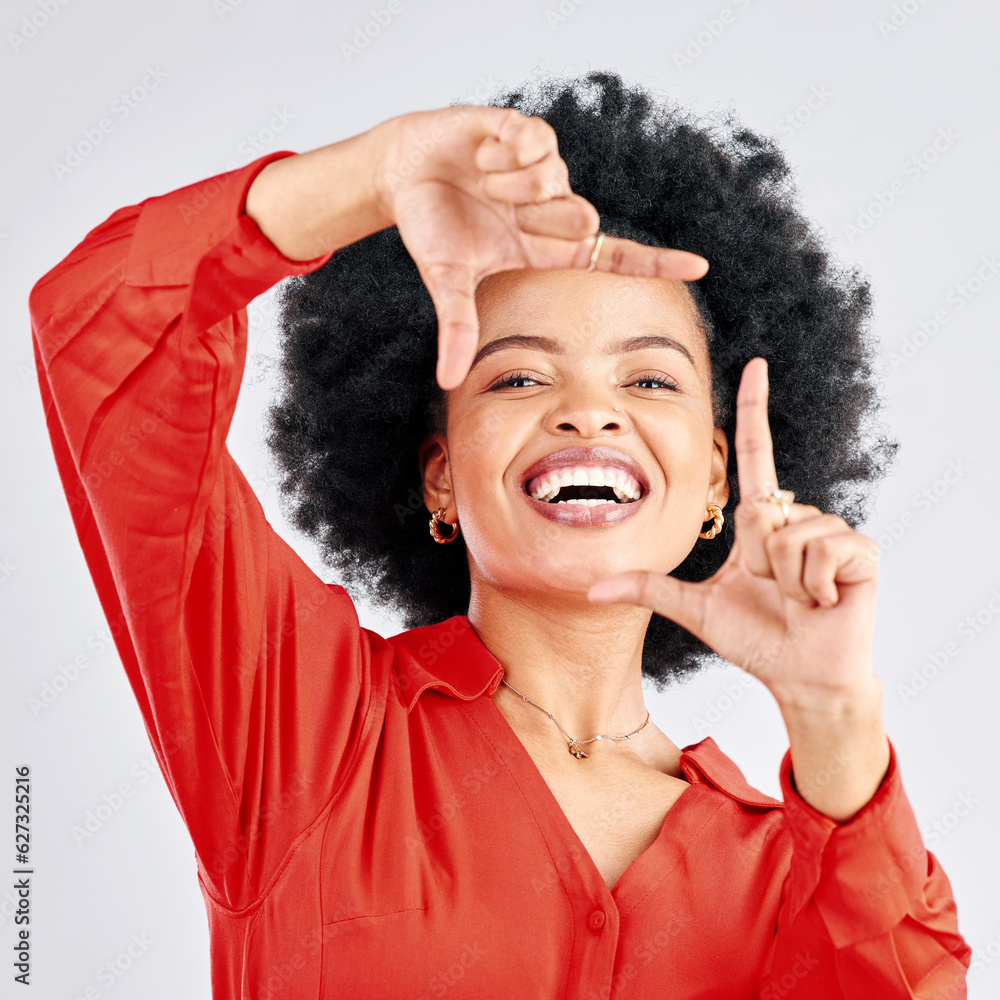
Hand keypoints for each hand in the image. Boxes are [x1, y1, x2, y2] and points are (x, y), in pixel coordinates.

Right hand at [374, 106, 709, 389]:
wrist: (403, 173)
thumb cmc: (432, 229)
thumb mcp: (448, 281)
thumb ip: (458, 328)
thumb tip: (447, 383)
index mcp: (545, 246)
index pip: (612, 256)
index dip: (655, 262)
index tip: (700, 267)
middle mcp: (552, 207)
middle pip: (583, 218)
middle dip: (547, 219)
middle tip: (507, 214)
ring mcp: (541, 169)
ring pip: (557, 179)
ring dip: (514, 187)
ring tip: (482, 182)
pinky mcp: (524, 130)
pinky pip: (536, 141)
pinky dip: (506, 153)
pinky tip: (482, 156)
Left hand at [587, 357, 881, 706]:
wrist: (801, 677)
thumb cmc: (756, 640)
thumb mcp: (696, 608)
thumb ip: (649, 589)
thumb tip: (593, 587)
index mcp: (760, 522)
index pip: (753, 455)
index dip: (753, 410)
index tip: (754, 365)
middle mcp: (795, 517)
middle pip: (760, 511)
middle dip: (758, 560)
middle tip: (774, 591)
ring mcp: (832, 532)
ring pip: (788, 534)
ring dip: (785, 578)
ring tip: (799, 599)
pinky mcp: (860, 551)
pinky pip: (820, 550)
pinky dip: (813, 584)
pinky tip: (823, 602)